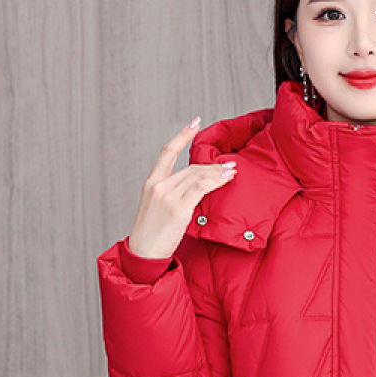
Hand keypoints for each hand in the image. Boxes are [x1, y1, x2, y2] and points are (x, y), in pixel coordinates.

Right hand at [125, 115, 237, 261]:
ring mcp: (168, 196)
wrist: (144, 254)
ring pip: (197, 176)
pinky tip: (225, 180)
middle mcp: (158, 185)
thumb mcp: (156, 209)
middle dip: (212, 165)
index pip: (168, 151)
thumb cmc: (152, 235)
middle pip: (190, 167)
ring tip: (232, 171)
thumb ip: (171, 195)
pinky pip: (201, 189)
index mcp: (151, 182)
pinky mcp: (178, 208)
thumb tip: (194, 191)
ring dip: (217, 173)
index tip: (195, 122)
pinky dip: (215, 182)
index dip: (183, 135)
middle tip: (229, 164)